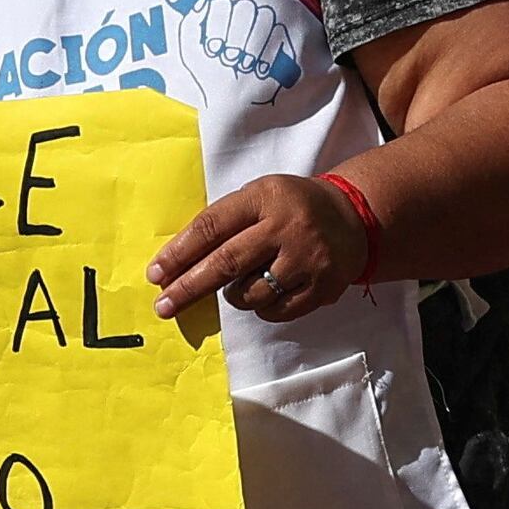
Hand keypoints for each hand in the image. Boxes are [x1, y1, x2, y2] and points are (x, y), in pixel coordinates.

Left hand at [151, 172, 370, 325]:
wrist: (353, 217)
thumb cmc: (291, 208)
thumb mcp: (260, 197)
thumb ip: (223, 222)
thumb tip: (176, 265)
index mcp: (264, 197)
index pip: (211, 226)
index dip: (179, 253)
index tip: (155, 274)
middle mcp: (286, 226)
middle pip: (226, 263)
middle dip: (188, 287)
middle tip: (163, 306)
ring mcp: (306, 258)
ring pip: (250, 294)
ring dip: (233, 296)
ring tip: (242, 283)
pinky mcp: (322, 285)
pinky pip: (275, 311)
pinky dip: (262, 307)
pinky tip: (270, 290)